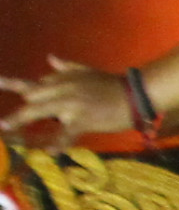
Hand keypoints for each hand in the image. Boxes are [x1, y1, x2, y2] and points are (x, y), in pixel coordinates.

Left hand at [0, 60, 132, 144]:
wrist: (135, 95)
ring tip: (5, 127)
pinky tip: (50, 151)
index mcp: (62, 79)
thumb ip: (67, 67)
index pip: (35, 85)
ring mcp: (70, 104)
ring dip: (20, 119)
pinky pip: (66, 133)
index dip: (18, 89)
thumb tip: (50, 58)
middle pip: (31, 97)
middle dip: (19, 110)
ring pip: (39, 111)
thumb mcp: (87, 71)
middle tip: (3, 123)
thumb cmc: (112, 84)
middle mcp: (62, 89)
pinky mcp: (83, 119)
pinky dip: (59, 143)